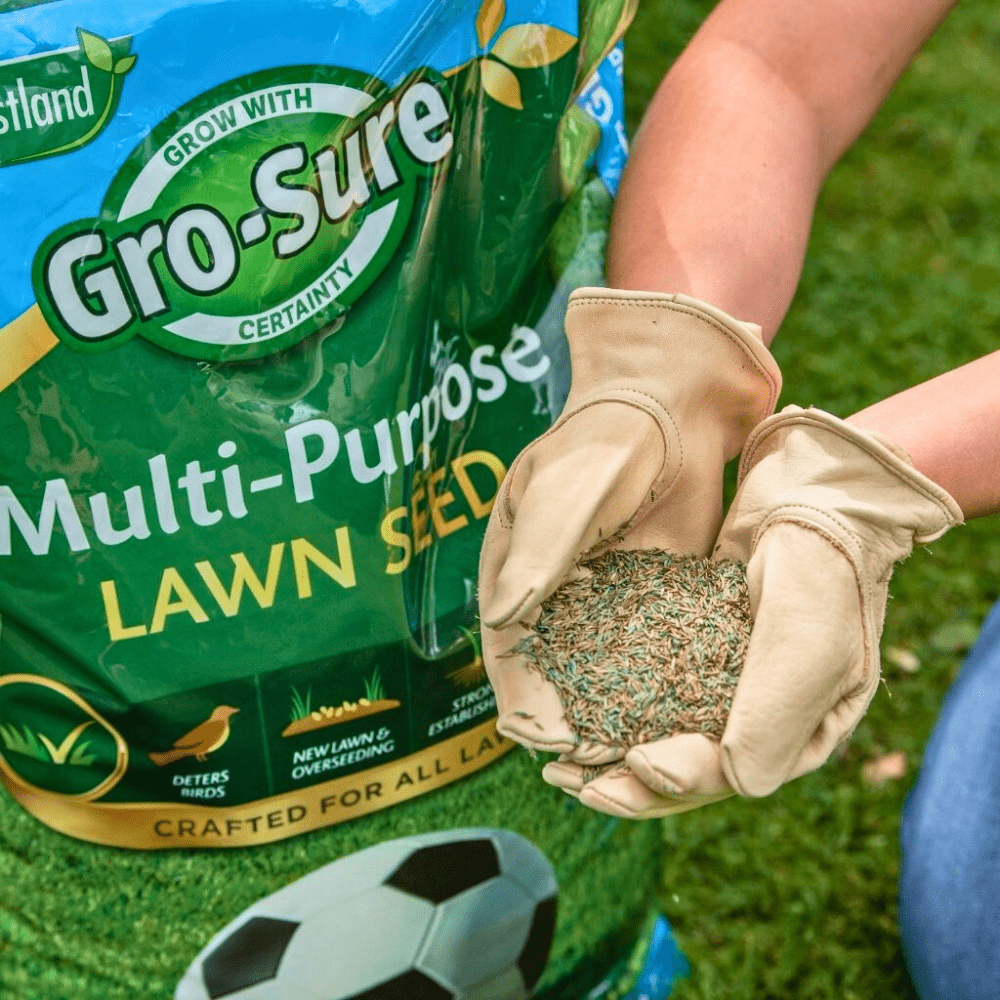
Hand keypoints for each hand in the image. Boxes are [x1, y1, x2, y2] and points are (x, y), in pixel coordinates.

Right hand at [478, 287, 780, 758]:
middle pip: (554, 672)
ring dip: (611, 716)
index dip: (518, 694)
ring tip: (630, 761)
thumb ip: (538, 554)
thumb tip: (504, 621)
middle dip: (565, 720)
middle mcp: (559, 595)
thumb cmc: (603, 439)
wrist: (672, 407)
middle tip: (586, 767)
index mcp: (519, 569)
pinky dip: (657, 686)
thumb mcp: (562, 492)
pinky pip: (653, 651)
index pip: (509, 646)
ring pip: (602, 673)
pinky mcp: (657, 599)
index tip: (537, 736)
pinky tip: (677, 721)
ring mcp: (609, 600)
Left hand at [543, 405, 962, 814]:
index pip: (734, 775)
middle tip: (575, 782)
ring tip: (563, 765)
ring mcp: (728, 686)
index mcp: (803, 732)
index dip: (682, 778)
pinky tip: (580, 709)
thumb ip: (776, 713)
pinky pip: (656, 692)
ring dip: (615, 755)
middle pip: (691, 771)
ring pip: (667, 739)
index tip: (636, 762)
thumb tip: (738, 784)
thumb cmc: (822, 565)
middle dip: (633, 785)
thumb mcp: (808, 640)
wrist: (814, 488)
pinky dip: (620, 706)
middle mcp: (764, 719)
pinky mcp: (698, 650)